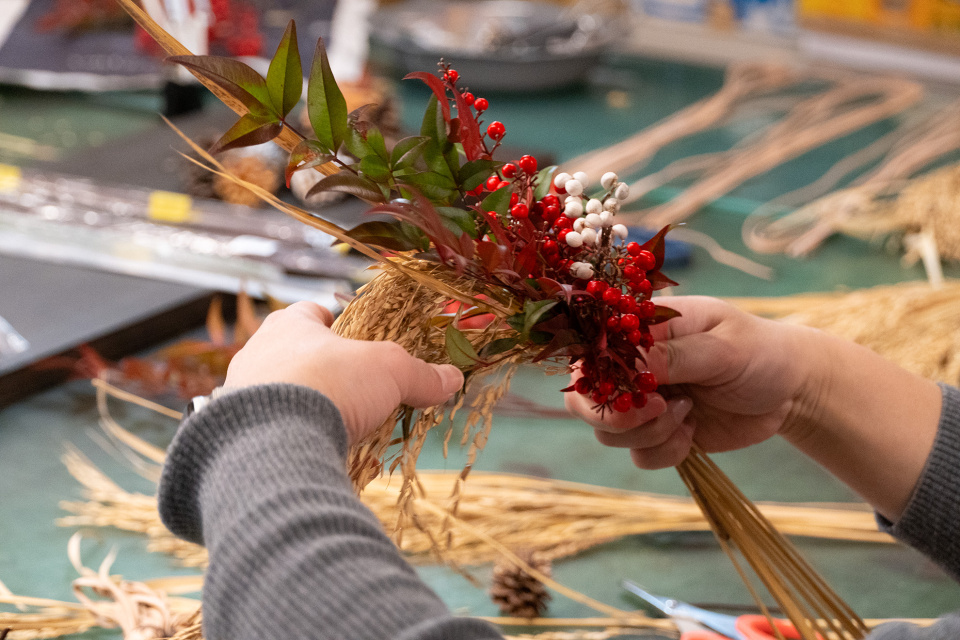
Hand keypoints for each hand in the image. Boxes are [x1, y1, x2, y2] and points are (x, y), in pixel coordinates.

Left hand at [223, 301, 463, 445]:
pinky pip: (264, 428)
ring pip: (275, 390)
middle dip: (319, 367)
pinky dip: (285, 434)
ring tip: (330, 422)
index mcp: (289, 325)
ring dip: (299, 402)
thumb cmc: (329, 384)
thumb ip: (420, 375)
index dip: (331, 321)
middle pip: (291, 352)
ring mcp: (240, 393)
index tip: (348, 334)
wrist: (272, 442)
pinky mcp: (235, 432)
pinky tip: (307, 447)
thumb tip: (452, 379)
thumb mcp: (390, 373)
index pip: (309, 312)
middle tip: (348, 385)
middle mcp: (258, 353)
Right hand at [566, 296, 811, 468]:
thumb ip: (678, 355)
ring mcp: (643, 401)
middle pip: (586, 398)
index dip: (597, 374)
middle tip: (658, 409)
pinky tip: (692, 434)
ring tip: (687, 415)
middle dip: (616, 414)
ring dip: (648, 433)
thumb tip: (633, 365)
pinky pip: (638, 455)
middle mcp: (633, 366)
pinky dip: (664, 452)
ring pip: (608, 432)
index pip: (593, 349)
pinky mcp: (659, 433)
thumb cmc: (761, 352)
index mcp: (642, 330)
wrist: (792, 390)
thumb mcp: (725, 346)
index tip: (635, 386)